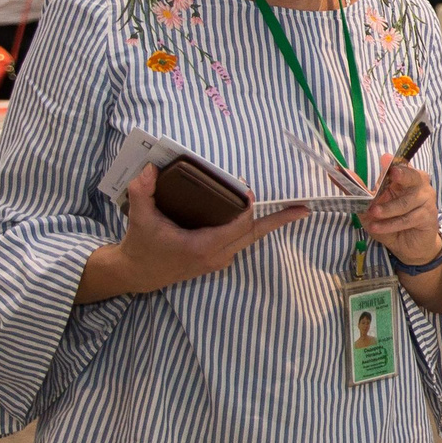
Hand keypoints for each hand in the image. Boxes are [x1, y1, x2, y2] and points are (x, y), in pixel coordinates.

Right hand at [103, 165, 306, 295]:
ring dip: (269, 223)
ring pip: (250, 239)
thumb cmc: (141, 246)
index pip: (238, 226)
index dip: (247, 208)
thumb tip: (149, 168)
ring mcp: (219, 260)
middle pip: (255, 234)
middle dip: (279, 220)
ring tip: (293, 210)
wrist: (137, 274)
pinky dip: (252, 227)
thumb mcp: (140, 219)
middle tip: (303, 208)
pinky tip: (260, 215)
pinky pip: (242, 241)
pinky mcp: (218, 259)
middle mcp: (217, 256)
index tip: (248, 190)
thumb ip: (142, 192)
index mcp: (203, 247)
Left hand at [362, 155, 441, 266]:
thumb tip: (340, 174)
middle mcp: (419, 185)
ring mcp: (426, 200)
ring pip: (405, 202)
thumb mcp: (370, 207)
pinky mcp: (428, 217)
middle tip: (392, 174)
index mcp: (405, 177)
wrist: (408, 246)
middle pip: (412, 176)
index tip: (385, 158)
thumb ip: (359, 190)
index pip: (400, 166)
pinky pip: (408, 219)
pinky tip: (377, 227)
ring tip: (372, 213)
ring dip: (387, 209)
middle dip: (402, 175)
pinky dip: (390, 224)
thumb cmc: (390, 222)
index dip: (393, 163)